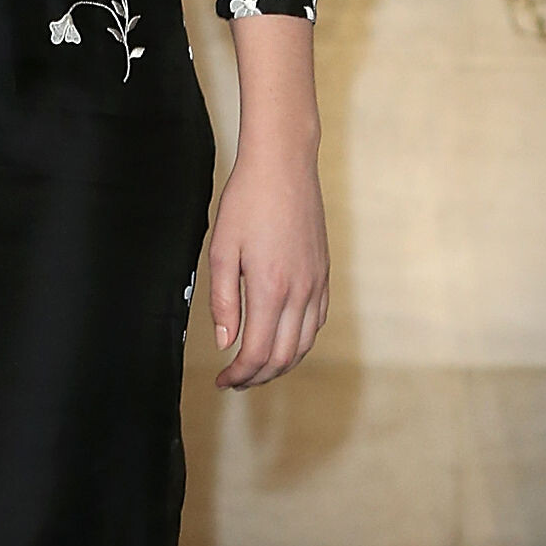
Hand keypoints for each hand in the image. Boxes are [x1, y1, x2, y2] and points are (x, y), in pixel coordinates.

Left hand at [208, 146, 328, 384]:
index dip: (238, 374)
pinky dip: (300, 341)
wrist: (284, 164)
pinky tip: (281, 339)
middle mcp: (300, 291)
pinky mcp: (323, 272)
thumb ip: (222, 301)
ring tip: (256, 367)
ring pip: (305, 343)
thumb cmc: (247, 201)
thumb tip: (225, 343)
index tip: (222, 381)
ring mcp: (316, 282)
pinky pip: (317, 321)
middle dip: (258, 377)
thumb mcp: (222, 249)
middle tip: (235, 381)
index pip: (257, 352)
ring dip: (280, 364)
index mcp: (270, 288)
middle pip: (284, 356)